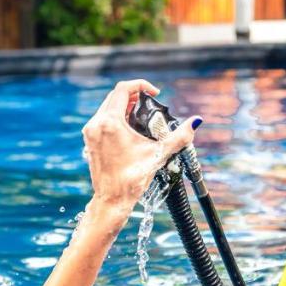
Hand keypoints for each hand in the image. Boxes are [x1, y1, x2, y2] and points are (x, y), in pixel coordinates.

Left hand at [80, 80, 197, 214]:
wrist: (112, 200)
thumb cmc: (132, 179)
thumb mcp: (158, 154)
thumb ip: (179, 137)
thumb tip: (196, 122)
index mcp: (110, 122)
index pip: (123, 89)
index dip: (141, 85)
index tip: (155, 94)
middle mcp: (96, 124)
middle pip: (114, 96)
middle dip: (134, 96)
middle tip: (150, 104)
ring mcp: (90, 133)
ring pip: (107, 107)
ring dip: (124, 106)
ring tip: (141, 115)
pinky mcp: (89, 141)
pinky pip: (102, 120)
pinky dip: (116, 117)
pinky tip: (129, 128)